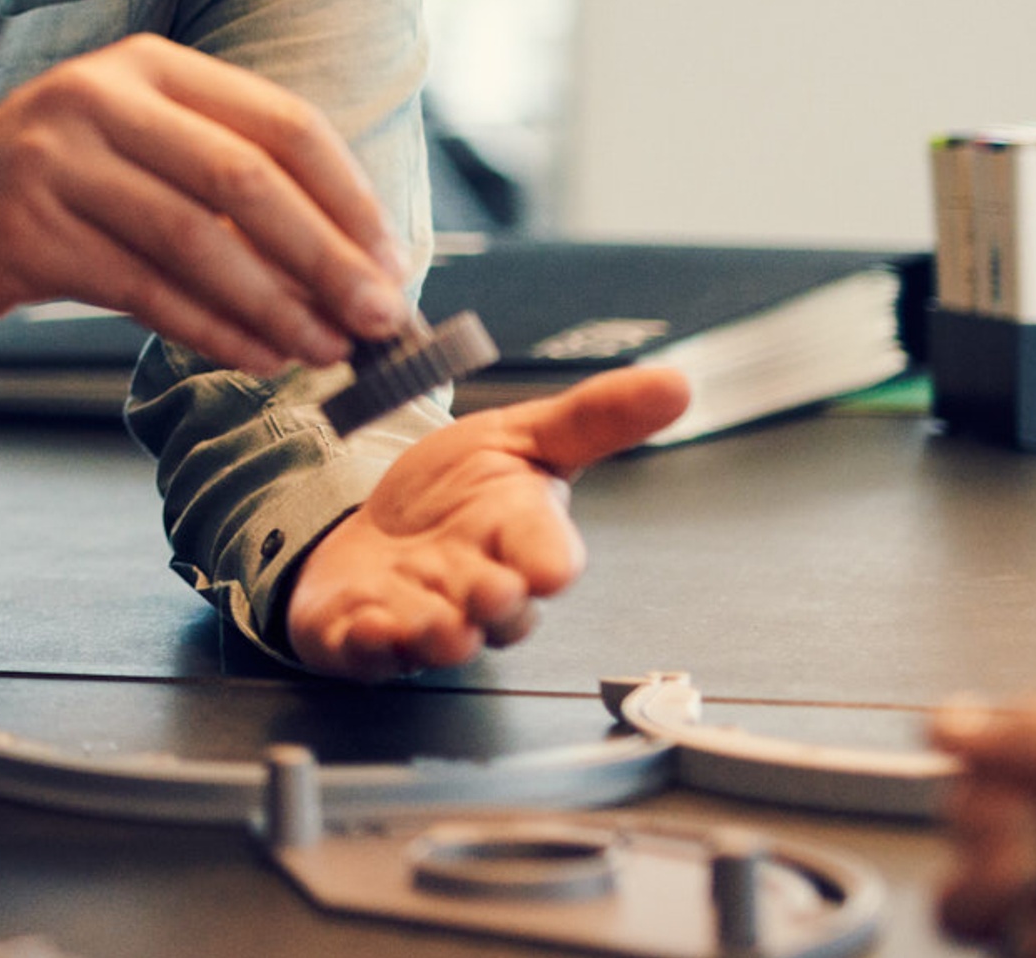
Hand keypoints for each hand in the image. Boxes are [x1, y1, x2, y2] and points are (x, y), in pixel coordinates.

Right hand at [0, 34, 409, 376]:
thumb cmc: (42, 188)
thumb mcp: (128, 147)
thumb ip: (219, 179)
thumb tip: (347, 259)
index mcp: (146, 67)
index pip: (278, 122)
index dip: (346, 196)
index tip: (390, 260)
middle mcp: (98, 99)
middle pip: (243, 180)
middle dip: (324, 258)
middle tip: (376, 318)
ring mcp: (53, 163)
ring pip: (193, 243)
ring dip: (274, 306)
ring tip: (324, 351)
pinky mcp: (24, 233)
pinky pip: (141, 291)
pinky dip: (210, 330)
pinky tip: (254, 357)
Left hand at [283, 366, 688, 680]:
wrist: (375, 524)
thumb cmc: (456, 492)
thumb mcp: (518, 437)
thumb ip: (592, 418)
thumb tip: (676, 383)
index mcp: (518, 539)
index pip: (547, 552)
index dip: (549, 559)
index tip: (552, 566)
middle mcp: (476, 587)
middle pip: (500, 610)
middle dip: (497, 603)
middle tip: (491, 590)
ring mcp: (421, 616)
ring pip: (439, 639)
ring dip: (437, 635)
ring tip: (436, 624)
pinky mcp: (363, 636)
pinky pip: (366, 652)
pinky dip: (364, 644)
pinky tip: (360, 629)